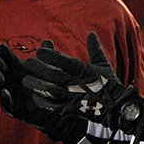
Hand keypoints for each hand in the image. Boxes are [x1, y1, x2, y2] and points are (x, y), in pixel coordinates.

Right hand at [0, 41, 85, 143]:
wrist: (61, 110)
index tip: (1, 46)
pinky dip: (5, 99)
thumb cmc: (53, 87)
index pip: (9, 60)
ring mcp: (13, 96)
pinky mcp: (17, 110)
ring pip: (0, 88)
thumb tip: (48, 42)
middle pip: (1, 72)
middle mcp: (14, 83)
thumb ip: (49, 56)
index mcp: (20, 71)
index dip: (4, 53)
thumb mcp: (52, 70)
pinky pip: (7, 105)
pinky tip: (6, 92)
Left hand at [22, 32, 139, 130]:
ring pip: (50, 90)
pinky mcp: (71, 110)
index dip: (50, 55)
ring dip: (37, 84)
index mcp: (84, 70)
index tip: (40, 51)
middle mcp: (77, 83)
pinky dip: (43, 101)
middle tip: (28, 64)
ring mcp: (73, 98)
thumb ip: (95, 49)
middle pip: (53, 74)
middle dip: (39, 68)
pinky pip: (53, 106)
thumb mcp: (104, 64)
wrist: (117, 109)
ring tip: (25, 80)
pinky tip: (35, 96)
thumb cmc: (110, 85)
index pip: (64, 60)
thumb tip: (91, 33)